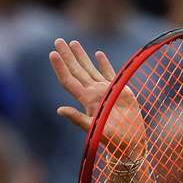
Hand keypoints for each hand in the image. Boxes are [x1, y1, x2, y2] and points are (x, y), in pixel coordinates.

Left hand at [50, 39, 145, 160]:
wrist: (131, 141)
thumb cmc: (112, 139)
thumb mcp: (93, 128)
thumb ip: (77, 118)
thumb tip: (59, 110)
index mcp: (86, 100)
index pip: (69, 80)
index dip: (60, 67)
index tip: (52, 53)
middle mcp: (93, 93)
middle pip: (76, 70)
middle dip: (67, 55)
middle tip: (58, 40)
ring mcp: (105, 90)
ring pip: (90, 69)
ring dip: (82, 56)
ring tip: (73, 42)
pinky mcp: (119, 90)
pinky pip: (109, 73)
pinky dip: (103, 63)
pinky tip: (98, 54)